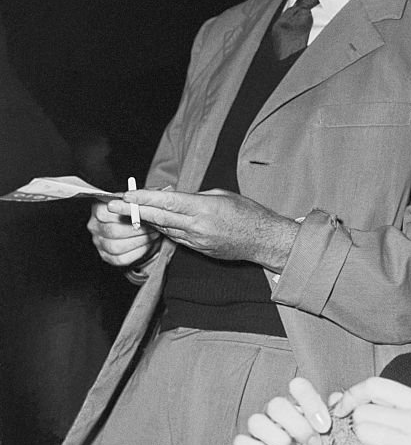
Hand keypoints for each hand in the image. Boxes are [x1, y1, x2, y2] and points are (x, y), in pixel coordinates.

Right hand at [88, 200, 161, 267]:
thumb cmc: (134, 212)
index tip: (141, 213)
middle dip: (135, 230)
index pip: (104, 213)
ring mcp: (99, 242)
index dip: (125, 214)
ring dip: (139, 241)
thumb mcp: (133, 201)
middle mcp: (94, 226)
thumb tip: (138, 200)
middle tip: (151, 227)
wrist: (137, 227)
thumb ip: (133, 201)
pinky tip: (147, 244)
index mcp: (97, 209)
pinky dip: (138, 252)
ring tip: (152, 235)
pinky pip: (121, 259)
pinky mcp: (107, 256)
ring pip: (116, 247)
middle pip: (112, 231)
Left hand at [122, 187, 297, 268]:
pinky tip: (156, 223)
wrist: (263, 241)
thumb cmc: (248, 213)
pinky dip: (165, 229)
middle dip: (134, 212)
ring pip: (165, 229)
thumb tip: (175, 197)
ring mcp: (197, 241)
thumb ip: (195, 197)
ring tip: (130, 212)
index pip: (167, 202)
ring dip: (148, 220)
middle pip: (159, 218)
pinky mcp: (199, 250)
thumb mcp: (221, 195)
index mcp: (204, 209)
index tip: (126, 194)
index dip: (144, 198)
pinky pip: (176, 238)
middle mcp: (197, 227)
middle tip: (113, 207)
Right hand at [234, 377, 332, 444]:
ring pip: (256, 421)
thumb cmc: (315, 444)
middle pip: (276, 405)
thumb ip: (335, 413)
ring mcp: (259, 428)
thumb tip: (337, 401)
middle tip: (314, 444)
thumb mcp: (328, 430)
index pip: (298, 386)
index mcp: (296, 402)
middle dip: (297, 426)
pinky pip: (241, 442)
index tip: (325, 426)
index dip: (310, 402)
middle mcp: (275, 411)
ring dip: (278, 439)